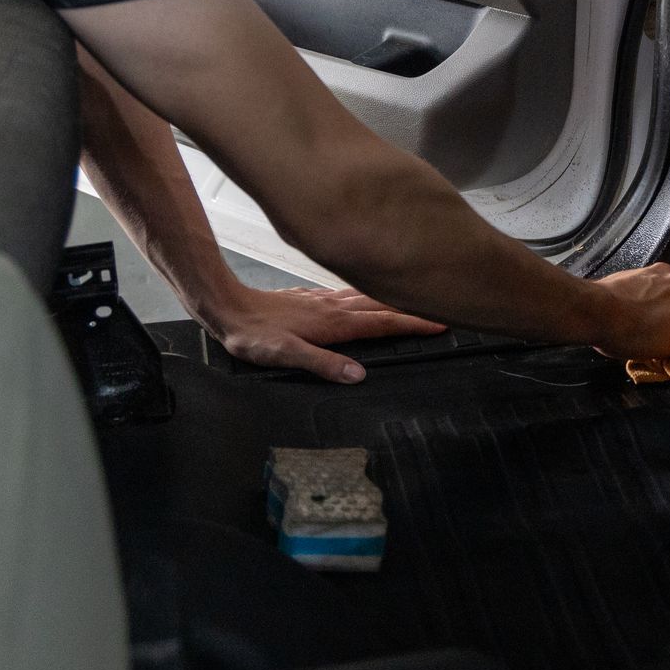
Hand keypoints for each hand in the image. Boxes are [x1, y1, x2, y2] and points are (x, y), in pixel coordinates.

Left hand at [194, 285, 446, 383]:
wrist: (229, 309)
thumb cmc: (255, 335)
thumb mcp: (288, 356)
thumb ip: (324, 364)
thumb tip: (359, 375)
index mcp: (334, 323)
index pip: (383, 324)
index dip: (413, 324)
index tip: (440, 322)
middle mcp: (334, 307)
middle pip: (382, 306)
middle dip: (413, 308)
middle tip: (440, 309)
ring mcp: (324, 300)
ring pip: (368, 297)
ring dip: (393, 299)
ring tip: (413, 300)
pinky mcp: (312, 297)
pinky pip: (351, 294)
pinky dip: (369, 295)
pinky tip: (366, 297)